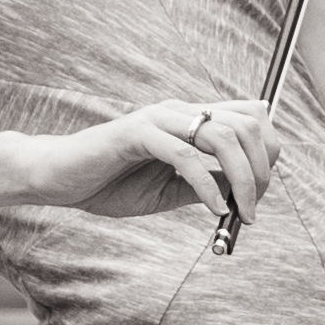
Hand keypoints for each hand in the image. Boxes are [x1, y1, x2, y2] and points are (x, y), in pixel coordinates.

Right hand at [20, 95, 280, 243]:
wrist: (57, 179)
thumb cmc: (110, 184)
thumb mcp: (169, 190)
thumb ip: (204, 185)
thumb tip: (243, 194)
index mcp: (188, 118)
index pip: (249, 115)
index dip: (267, 150)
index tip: (263, 189)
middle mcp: (178, 111)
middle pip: (246, 124)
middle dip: (261, 168)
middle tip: (253, 206)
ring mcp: (157, 119)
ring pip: (222, 137)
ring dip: (242, 179)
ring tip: (240, 213)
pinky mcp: (135, 134)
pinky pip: (185, 157)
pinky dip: (207, 186)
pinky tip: (213, 209)